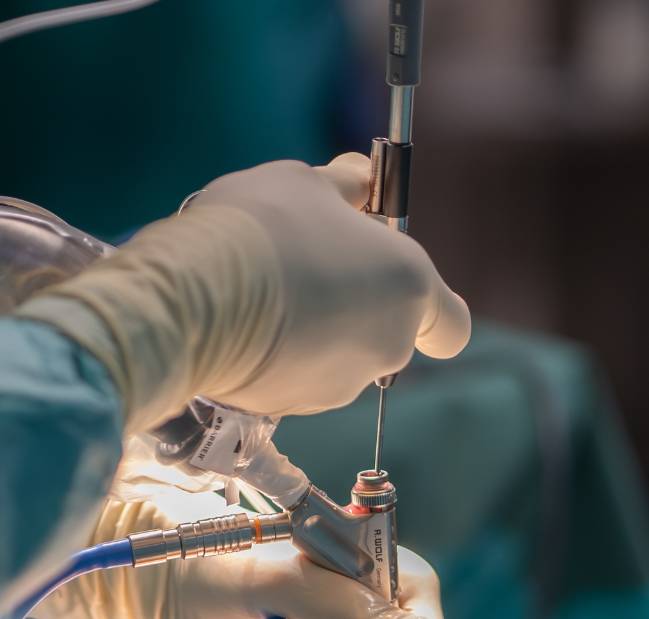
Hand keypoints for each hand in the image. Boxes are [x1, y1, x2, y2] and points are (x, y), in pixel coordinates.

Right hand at [17, 155, 469, 431]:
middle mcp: (387, 347)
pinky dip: (275, 355)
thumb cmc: (264, 226)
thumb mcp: (307, 181)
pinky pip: (291, 376)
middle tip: (305, 261)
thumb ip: (347, 185)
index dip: (431, 307)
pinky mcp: (290, 408)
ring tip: (260, 287)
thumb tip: (362, 180)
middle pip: (385, 332)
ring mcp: (340, 385)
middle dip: (352, 303)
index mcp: (409, 288)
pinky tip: (239, 319)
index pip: (451, 325)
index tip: (391, 279)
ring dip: (311, 328)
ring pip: (335, 356)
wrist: (196, 297)